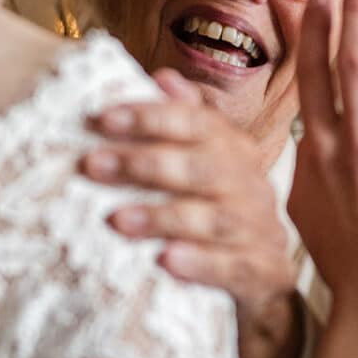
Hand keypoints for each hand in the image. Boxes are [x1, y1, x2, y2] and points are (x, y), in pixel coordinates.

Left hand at [81, 70, 295, 323]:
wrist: (263, 280)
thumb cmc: (215, 214)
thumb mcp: (202, 168)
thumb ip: (186, 124)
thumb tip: (163, 77)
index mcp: (235, 151)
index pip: (198, 122)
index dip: (153, 116)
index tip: (102, 117)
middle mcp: (251, 185)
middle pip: (202, 167)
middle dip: (145, 164)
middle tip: (93, 165)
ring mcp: (260, 229)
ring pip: (213, 219)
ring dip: (163, 217)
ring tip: (116, 220)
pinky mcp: (264, 272)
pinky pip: (233, 267)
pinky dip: (200, 264)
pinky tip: (165, 261)